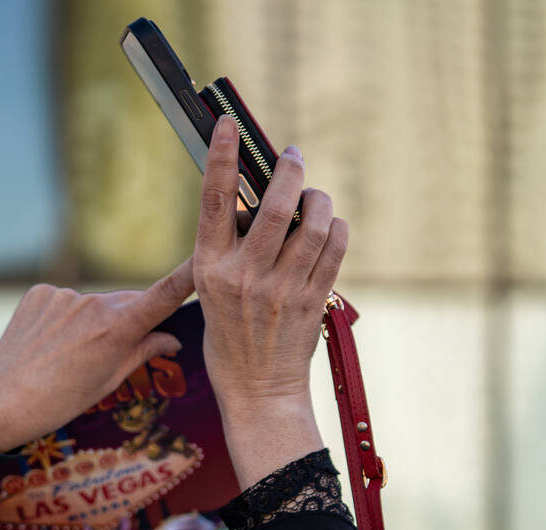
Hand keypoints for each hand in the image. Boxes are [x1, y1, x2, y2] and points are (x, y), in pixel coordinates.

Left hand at [0, 263, 194, 451]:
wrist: (0, 399)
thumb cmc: (59, 401)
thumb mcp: (108, 382)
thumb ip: (142, 353)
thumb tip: (172, 339)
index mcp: (117, 330)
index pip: (164, 296)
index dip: (189, 276)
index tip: (206, 256)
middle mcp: (93, 305)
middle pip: (128, 303)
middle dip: (131, 319)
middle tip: (112, 351)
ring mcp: (65, 296)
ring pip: (94, 304)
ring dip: (92, 321)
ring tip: (69, 354)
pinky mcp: (41, 292)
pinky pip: (65, 302)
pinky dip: (64, 318)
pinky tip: (49, 342)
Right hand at [193, 115, 347, 486]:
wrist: (258, 390)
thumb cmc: (229, 338)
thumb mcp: (211, 292)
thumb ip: (229, 250)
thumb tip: (256, 204)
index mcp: (210, 269)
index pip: (214, 200)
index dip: (222, 156)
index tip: (227, 124)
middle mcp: (244, 275)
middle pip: (275, 202)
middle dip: (290, 169)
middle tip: (293, 157)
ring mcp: (281, 288)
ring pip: (313, 221)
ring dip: (318, 198)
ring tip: (313, 197)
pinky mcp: (312, 299)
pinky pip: (333, 245)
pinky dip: (334, 227)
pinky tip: (327, 228)